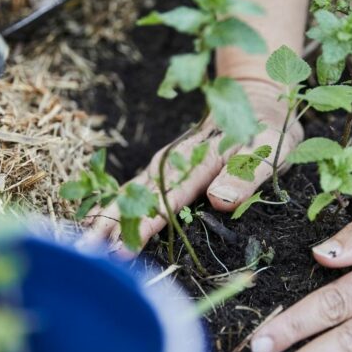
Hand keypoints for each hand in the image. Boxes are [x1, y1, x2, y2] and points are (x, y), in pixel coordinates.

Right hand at [88, 77, 302, 254]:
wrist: (255, 98)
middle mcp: (174, 160)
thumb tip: (219, 200)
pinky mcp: (166, 165)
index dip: (142, 226)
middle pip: (136, 195)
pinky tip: (99, 221)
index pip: (166, 199)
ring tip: (82, 242)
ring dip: (106, 215)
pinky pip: (137, 187)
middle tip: (83, 253)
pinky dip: (116, 204)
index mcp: (198, 160)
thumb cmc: (267, 131)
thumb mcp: (269, 150)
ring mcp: (167, 162)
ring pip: (131, 191)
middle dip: (108, 224)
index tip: (120, 251)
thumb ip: (246, 175)